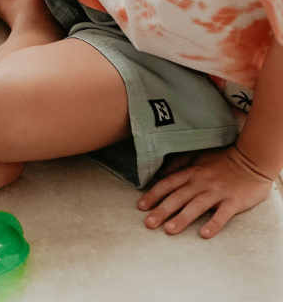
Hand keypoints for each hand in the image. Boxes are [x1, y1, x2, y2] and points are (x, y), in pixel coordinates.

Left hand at [137, 145, 275, 238]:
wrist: (250, 160)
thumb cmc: (221, 160)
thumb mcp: (197, 157)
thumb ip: (178, 165)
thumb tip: (160, 174)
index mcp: (191, 172)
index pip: (168, 184)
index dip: (153, 195)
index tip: (140, 206)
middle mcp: (200, 182)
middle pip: (178, 197)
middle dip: (162, 210)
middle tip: (148, 223)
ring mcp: (217, 192)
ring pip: (196, 206)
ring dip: (182, 219)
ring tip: (169, 230)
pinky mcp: (233, 201)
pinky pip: (222, 214)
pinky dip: (213, 224)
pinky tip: (204, 235)